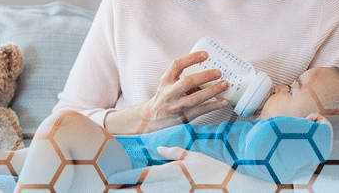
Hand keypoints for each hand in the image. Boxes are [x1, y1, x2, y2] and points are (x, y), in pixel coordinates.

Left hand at [106, 146, 232, 189]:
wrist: (229, 188)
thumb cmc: (212, 171)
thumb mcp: (194, 156)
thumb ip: (175, 153)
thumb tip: (159, 149)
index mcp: (169, 172)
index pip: (141, 175)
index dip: (124, 177)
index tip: (110, 179)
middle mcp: (167, 186)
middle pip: (140, 191)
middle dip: (124, 192)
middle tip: (108, 192)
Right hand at [138, 51, 229, 132]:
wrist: (151, 118)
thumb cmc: (164, 97)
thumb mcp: (167, 84)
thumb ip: (182, 77)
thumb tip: (208, 70)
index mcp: (166, 80)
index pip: (177, 65)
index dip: (191, 58)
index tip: (206, 54)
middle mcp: (169, 93)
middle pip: (187, 82)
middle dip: (204, 76)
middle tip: (219, 72)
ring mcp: (176, 106)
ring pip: (196, 98)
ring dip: (213, 91)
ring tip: (225, 84)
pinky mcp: (183, 117)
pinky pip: (201, 110)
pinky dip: (214, 105)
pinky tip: (224, 101)